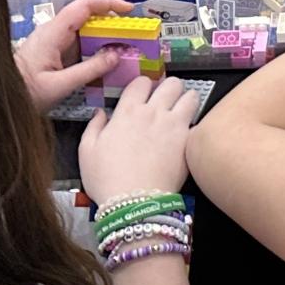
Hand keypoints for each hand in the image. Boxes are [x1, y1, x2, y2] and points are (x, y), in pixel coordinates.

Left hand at [13, 0, 135, 110]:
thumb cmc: (23, 92)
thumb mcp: (59, 85)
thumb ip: (89, 70)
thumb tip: (116, 55)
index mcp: (53, 32)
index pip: (84, 5)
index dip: (109, 3)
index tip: (129, 10)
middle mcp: (54, 31)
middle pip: (88, 17)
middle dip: (113, 23)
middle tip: (134, 36)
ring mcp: (54, 42)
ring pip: (86, 32)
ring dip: (106, 38)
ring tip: (126, 50)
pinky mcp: (55, 53)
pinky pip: (80, 46)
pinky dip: (96, 50)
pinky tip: (108, 63)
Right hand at [80, 76, 194, 202]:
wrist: (134, 203)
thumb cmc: (106, 179)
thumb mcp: (86, 152)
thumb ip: (93, 127)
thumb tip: (100, 113)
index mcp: (128, 111)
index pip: (141, 82)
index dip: (142, 87)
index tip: (141, 97)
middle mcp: (154, 112)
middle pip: (171, 83)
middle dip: (169, 89)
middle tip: (165, 103)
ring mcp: (174, 125)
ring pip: (191, 96)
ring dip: (186, 100)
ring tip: (181, 112)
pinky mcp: (189, 141)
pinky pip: (198, 121)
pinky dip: (194, 124)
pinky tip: (188, 134)